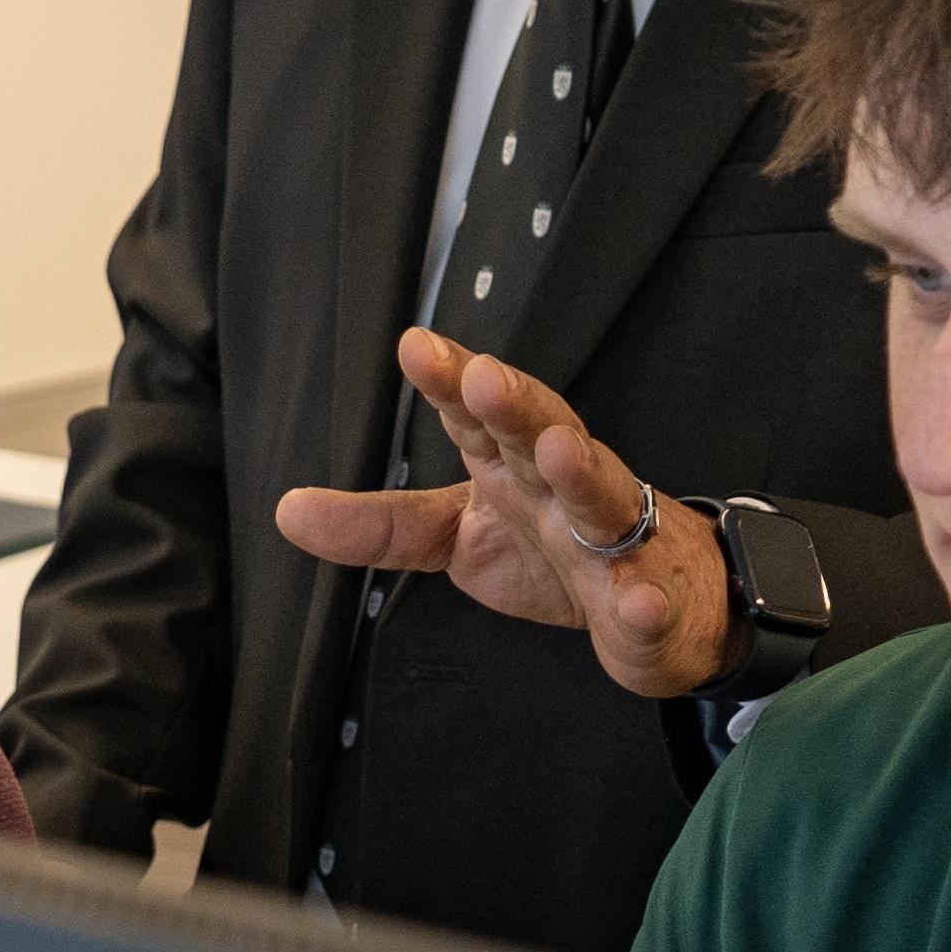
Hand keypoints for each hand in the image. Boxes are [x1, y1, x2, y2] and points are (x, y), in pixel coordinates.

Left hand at [273, 331, 738, 700]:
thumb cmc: (553, 551)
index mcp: (515, 465)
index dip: (450, 381)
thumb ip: (380, 525)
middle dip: (518, 406)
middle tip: (487, 380)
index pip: (477, 415)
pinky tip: (637, 603)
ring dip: (583, 473)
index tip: (415, 347)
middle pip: (544, 434)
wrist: (662, 603)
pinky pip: (649, 603)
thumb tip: (288, 511)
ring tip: (563, 452)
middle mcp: (565, 487)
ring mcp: (616, 542)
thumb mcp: (455, 535)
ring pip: (602, 499)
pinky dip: (646, 603)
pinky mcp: (650, 603)